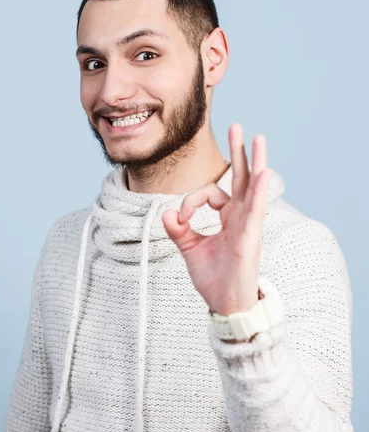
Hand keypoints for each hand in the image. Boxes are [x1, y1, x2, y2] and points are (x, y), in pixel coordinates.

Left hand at [162, 123, 270, 315]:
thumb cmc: (213, 278)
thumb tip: (167, 214)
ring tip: (258, 138)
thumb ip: (179, 230)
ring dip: (255, 161)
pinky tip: (262, 171)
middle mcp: (240, 217)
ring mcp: (248, 226)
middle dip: (239, 152)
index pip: (209, 194)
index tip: (179, 219)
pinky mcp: (250, 238)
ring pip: (253, 188)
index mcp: (228, 218)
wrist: (224, 305)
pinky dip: (258, 190)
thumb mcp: (190, 250)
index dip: (190, 201)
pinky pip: (255, 210)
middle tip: (238, 126)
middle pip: (241, 178)